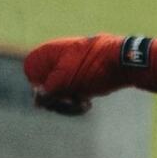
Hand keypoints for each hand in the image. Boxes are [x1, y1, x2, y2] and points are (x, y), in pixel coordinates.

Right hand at [23, 34, 156, 110]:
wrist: (125, 63)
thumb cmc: (93, 67)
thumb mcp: (65, 81)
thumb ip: (47, 92)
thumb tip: (38, 103)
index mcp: (50, 53)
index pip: (30, 72)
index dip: (39, 85)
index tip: (51, 92)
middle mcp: (58, 60)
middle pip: (44, 86)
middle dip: (56, 98)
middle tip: (70, 102)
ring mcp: (70, 71)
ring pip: (59, 93)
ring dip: (68, 103)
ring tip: (82, 104)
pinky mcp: (81, 80)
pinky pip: (72, 94)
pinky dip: (77, 101)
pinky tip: (88, 104)